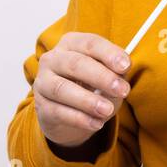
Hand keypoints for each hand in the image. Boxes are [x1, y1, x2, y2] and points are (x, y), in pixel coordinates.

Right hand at [33, 32, 130, 147]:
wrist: (68, 114)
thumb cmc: (91, 86)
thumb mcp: (108, 76)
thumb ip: (116, 72)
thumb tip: (123, 70)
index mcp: (72, 43)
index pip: (90, 43)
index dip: (108, 53)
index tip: (125, 66)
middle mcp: (53, 59)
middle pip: (75, 63)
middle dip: (101, 77)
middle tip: (122, 90)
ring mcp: (43, 82)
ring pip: (62, 89)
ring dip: (88, 100)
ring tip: (108, 110)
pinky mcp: (41, 106)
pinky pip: (58, 112)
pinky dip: (80, 119)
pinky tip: (96, 123)